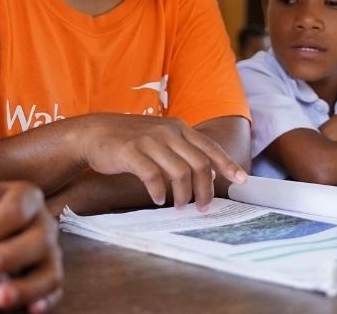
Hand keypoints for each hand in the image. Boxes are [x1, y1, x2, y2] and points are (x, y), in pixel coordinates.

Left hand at [0, 173, 62, 311]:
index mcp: (27, 197)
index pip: (15, 208)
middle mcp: (44, 224)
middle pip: (38, 239)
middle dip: (10, 255)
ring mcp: (50, 254)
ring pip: (49, 272)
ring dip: (27, 286)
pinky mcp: (49, 280)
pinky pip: (53, 293)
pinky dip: (44, 302)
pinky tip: (28, 312)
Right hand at [75, 114, 246, 210]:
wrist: (94, 132)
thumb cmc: (131, 139)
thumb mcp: (161, 138)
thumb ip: (183, 151)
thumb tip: (210, 174)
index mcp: (179, 128)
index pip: (209, 148)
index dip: (228, 165)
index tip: (242, 181)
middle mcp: (168, 132)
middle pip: (199, 163)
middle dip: (205, 189)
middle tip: (203, 207)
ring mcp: (149, 141)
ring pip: (179, 172)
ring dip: (183, 194)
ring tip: (179, 206)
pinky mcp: (130, 152)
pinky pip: (152, 176)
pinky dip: (159, 191)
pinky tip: (158, 199)